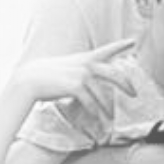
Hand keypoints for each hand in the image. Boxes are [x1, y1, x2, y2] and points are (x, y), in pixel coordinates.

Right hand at [17, 38, 137, 107]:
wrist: (30, 80)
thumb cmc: (47, 76)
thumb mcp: (68, 67)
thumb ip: (82, 70)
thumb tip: (92, 80)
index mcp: (84, 58)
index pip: (106, 50)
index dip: (121, 45)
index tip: (133, 42)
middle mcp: (86, 64)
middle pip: (115, 74)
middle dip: (126, 85)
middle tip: (134, 94)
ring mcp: (82, 75)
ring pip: (103, 96)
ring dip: (107, 109)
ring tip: (110, 119)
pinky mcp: (76, 86)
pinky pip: (91, 104)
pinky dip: (95, 114)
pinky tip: (99, 121)